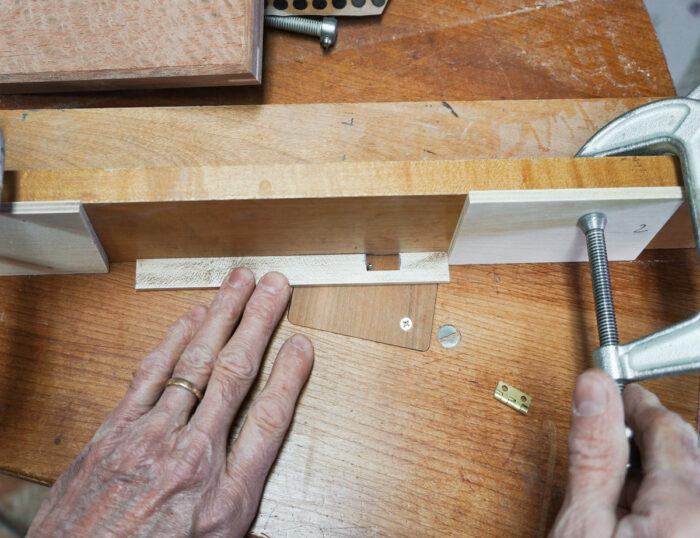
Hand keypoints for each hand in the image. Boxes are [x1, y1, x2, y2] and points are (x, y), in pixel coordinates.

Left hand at [29, 268, 313, 536]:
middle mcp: (191, 458)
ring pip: (194, 363)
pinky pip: (150, 374)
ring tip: (238, 284)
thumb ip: (239, 499)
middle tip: (275, 288)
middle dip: (259, 323)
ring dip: (220, 316)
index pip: (269, 421)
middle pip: (235, 375)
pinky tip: (191, 316)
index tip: (302, 345)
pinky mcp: (114, 432)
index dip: (290, 377)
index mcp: (224, 496)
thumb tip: (258, 460)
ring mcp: (149, 439)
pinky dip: (173, 339)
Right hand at [551, 369, 699, 536]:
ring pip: (692, 471)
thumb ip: (593, 454)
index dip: (632, 404)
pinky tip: (638, 513)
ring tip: (619, 490)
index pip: (666, 424)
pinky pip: (693, 500)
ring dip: (657, 468)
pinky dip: (668, 496)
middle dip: (646, 435)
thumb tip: (594, 388)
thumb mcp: (582, 524)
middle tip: (608, 437)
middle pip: (686, 445)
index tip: (609, 395)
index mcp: (686, 508)